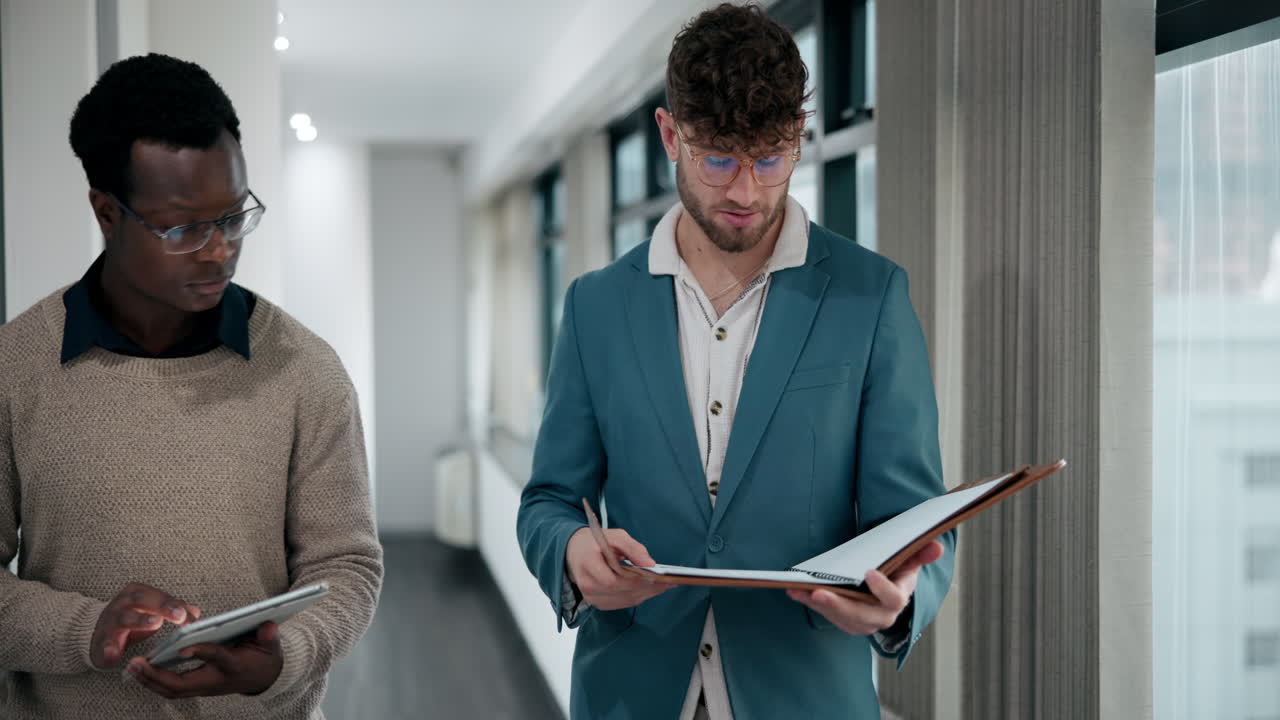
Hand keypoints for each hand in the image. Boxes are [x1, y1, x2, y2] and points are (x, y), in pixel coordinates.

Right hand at [90, 582, 201, 668]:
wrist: (97, 633)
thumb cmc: (132, 620)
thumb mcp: (152, 612)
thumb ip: (173, 610)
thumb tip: (194, 612)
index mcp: (136, 594)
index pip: (159, 596)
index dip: (175, 604)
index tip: (190, 616)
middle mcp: (122, 604)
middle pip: (141, 599)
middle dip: (162, 606)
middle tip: (179, 615)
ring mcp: (109, 622)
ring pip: (123, 618)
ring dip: (139, 620)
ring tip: (155, 624)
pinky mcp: (100, 642)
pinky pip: (104, 645)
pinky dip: (108, 649)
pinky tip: (115, 654)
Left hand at [127, 621, 283, 697]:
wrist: (265, 678)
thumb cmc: (265, 657)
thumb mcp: (271, 645)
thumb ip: (269, 636)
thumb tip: (269, 626)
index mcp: (234, 667)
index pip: (216, 659)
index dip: (200, 653)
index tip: (182, 647)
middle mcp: (216, 681)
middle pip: (181, 685)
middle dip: (157, 676)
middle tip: (136, 663)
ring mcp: (205, 687)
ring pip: (172, 690)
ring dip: (150, 681)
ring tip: (132, 668)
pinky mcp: (197, 687)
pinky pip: (171, 689)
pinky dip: (155, 681)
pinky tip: (141, 671)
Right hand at [565, 527, 669, 610]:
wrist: (575, 551)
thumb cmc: (596, 541)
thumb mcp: (615, 536)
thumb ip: (632, 548)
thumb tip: (650, 563)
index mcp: (587, 564)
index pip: (613, 581)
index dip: (635, 581)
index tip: (656, 577)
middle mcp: (587, 585)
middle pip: (621, 592)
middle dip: (647, 587)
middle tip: (668, 581)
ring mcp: (591, 597)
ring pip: (625, 600)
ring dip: (646, 594)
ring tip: (664, 585)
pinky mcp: (598, 603)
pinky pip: (622, 603)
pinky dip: (638, 596)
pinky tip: (650, 589)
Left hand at [787, 540, 943, 635]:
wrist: (884, 588)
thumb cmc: (895, 570)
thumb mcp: (908, 560)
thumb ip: (919, 553)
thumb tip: (936, 545)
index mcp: (897, 599)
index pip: (894, 600)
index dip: (882, 589)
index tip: (869, 572)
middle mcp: (880, 617)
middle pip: (862, 617)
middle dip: (840, 605)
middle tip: (819, 592)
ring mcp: (861, 622)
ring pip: (841, 619)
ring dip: (820, 606)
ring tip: (801, 590)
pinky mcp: (844, 621)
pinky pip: (827, 615)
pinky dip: (811, 603)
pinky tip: (795, 591)